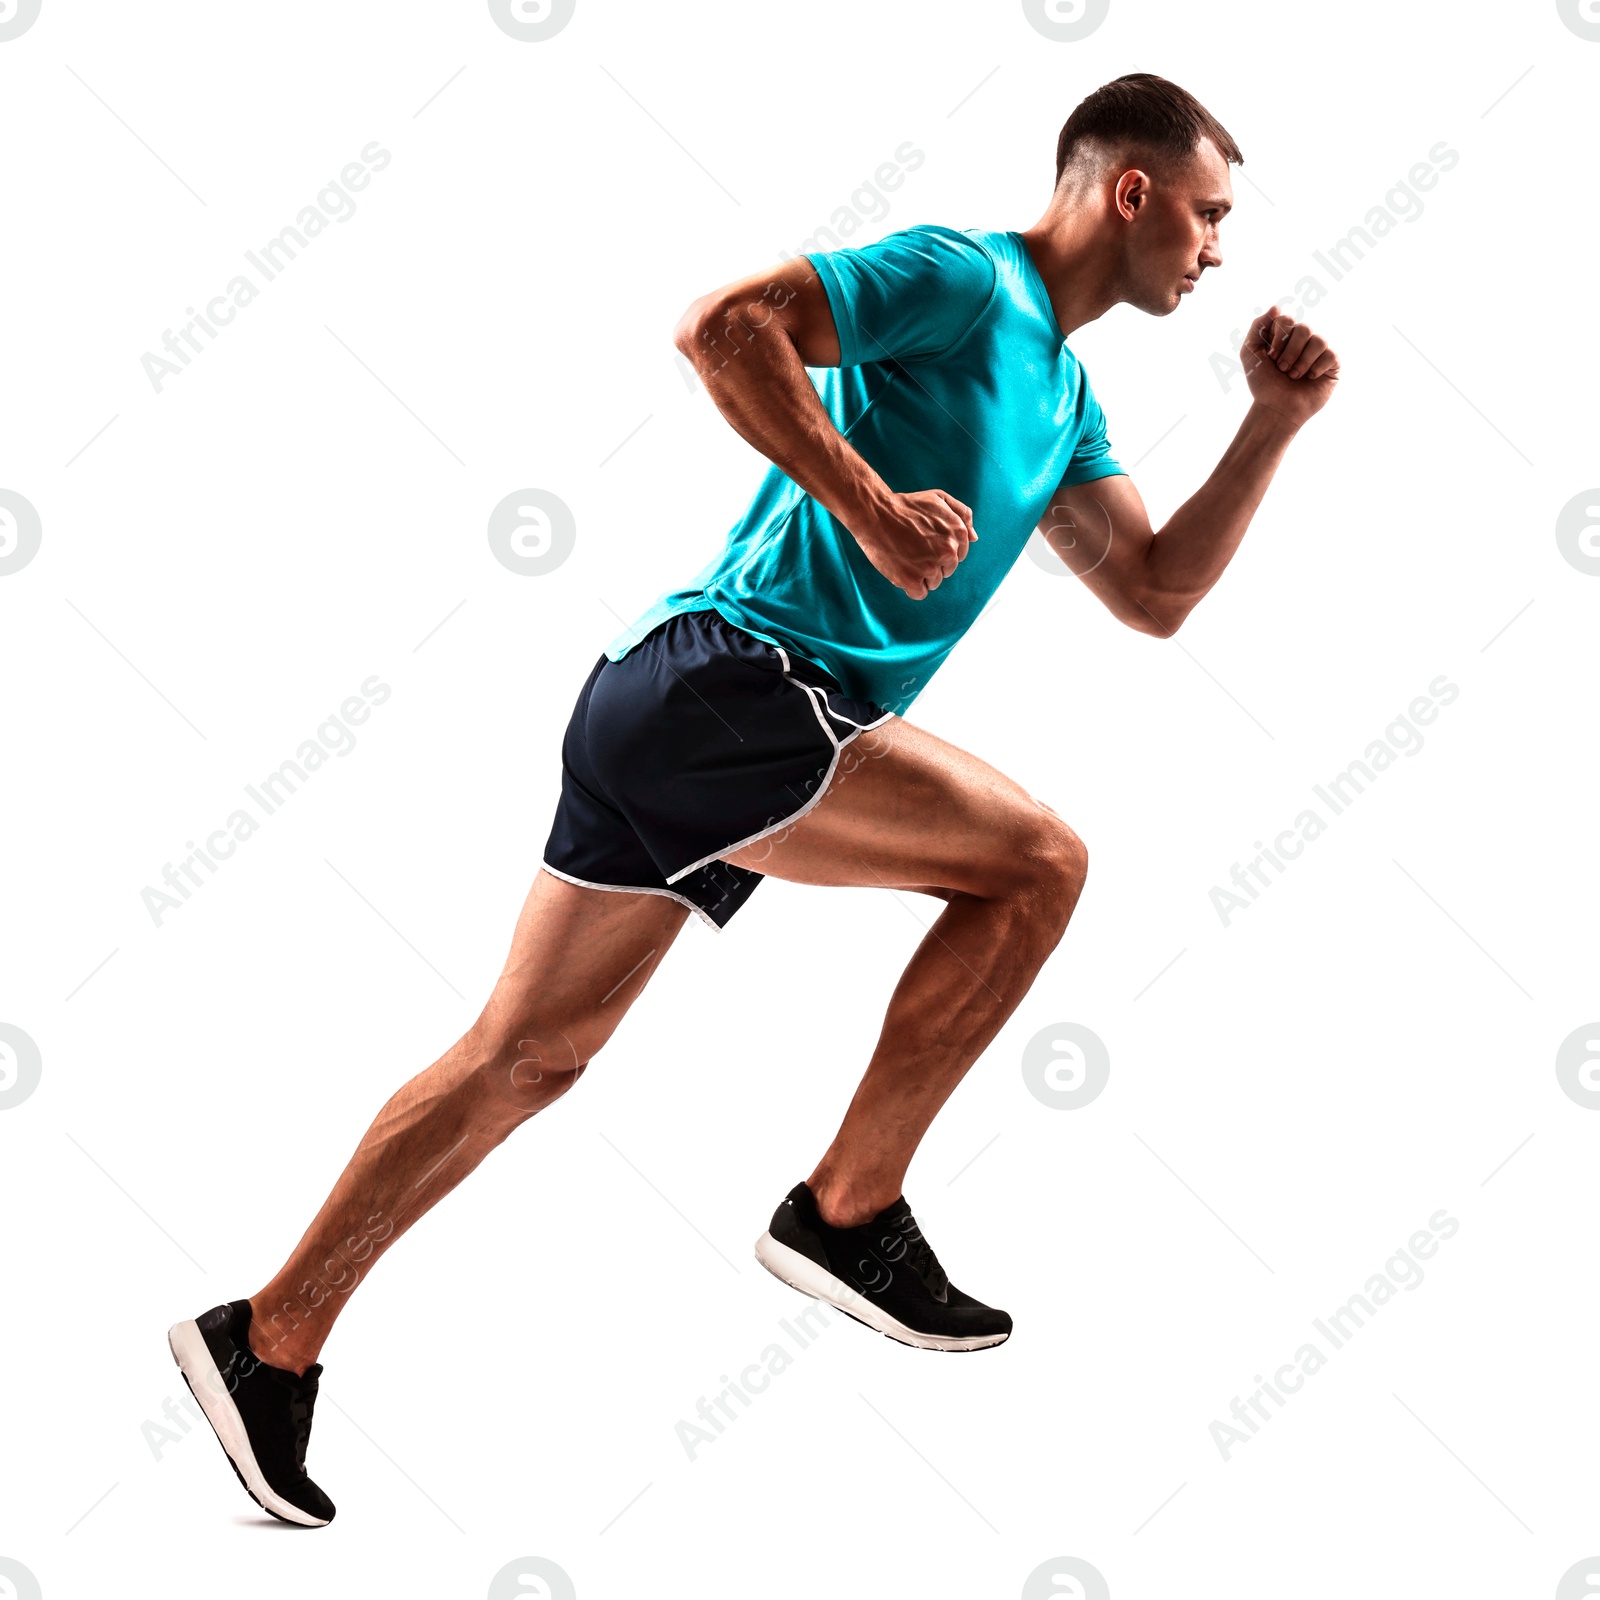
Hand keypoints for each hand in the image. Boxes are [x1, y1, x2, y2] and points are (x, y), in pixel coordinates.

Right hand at [852, 488, 976, 599]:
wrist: (875, 513)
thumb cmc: (906, 505)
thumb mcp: (939, 498)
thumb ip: (962, 515)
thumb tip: (974, 538)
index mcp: (958, 533)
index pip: (958, 556)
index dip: (940, 551)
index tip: (925, 542)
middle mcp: (948, 551)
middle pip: (947, 571)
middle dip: (932, 563)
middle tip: (913, 548)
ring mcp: (930, 567)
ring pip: (933, 583)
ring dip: (920, 575)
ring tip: (906, 556)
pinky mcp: (912, 580)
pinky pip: (919, 594)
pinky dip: (910, 586)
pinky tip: (901, 570)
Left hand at [1242, 306, 1339, 425]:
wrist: (1276, 410)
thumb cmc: (1263, 384)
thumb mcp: (1250, 354)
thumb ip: (1258, 328)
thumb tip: (1276, 307)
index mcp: (1284, 336)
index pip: (1286, 319)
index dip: (1278, 337)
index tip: (1270, 357)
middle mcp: (1303, 341)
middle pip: (1304, 328)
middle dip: (1290, 352)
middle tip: (1281, 369)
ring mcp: (1318, 351)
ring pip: (1318, 340)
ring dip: (1302, 362)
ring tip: (1293, 376)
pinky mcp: (1332, 364)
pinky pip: (1330, 354)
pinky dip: (1316, 368)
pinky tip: (1309, 379)